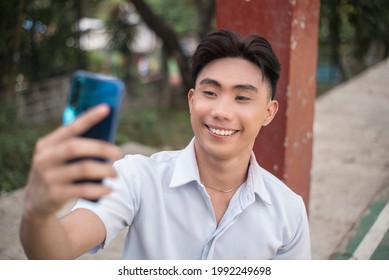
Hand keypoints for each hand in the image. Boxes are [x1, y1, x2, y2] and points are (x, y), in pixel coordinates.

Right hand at [23, 104, 121, 221]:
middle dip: (101, 148)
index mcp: (47, 144)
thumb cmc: (56, 173)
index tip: (106, 108)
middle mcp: (45, 158)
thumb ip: (74, 147)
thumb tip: (107, 140)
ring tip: (116, 174)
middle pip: (76, 147)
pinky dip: (100, 189)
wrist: (35, 203)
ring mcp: (48, 177)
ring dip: (104, 170)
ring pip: (83, 169)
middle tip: (118, 152)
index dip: (88, 117)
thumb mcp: (57, 157)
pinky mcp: (55, 195)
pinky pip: (83, 190)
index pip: (70, 128)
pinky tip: (110, 189)